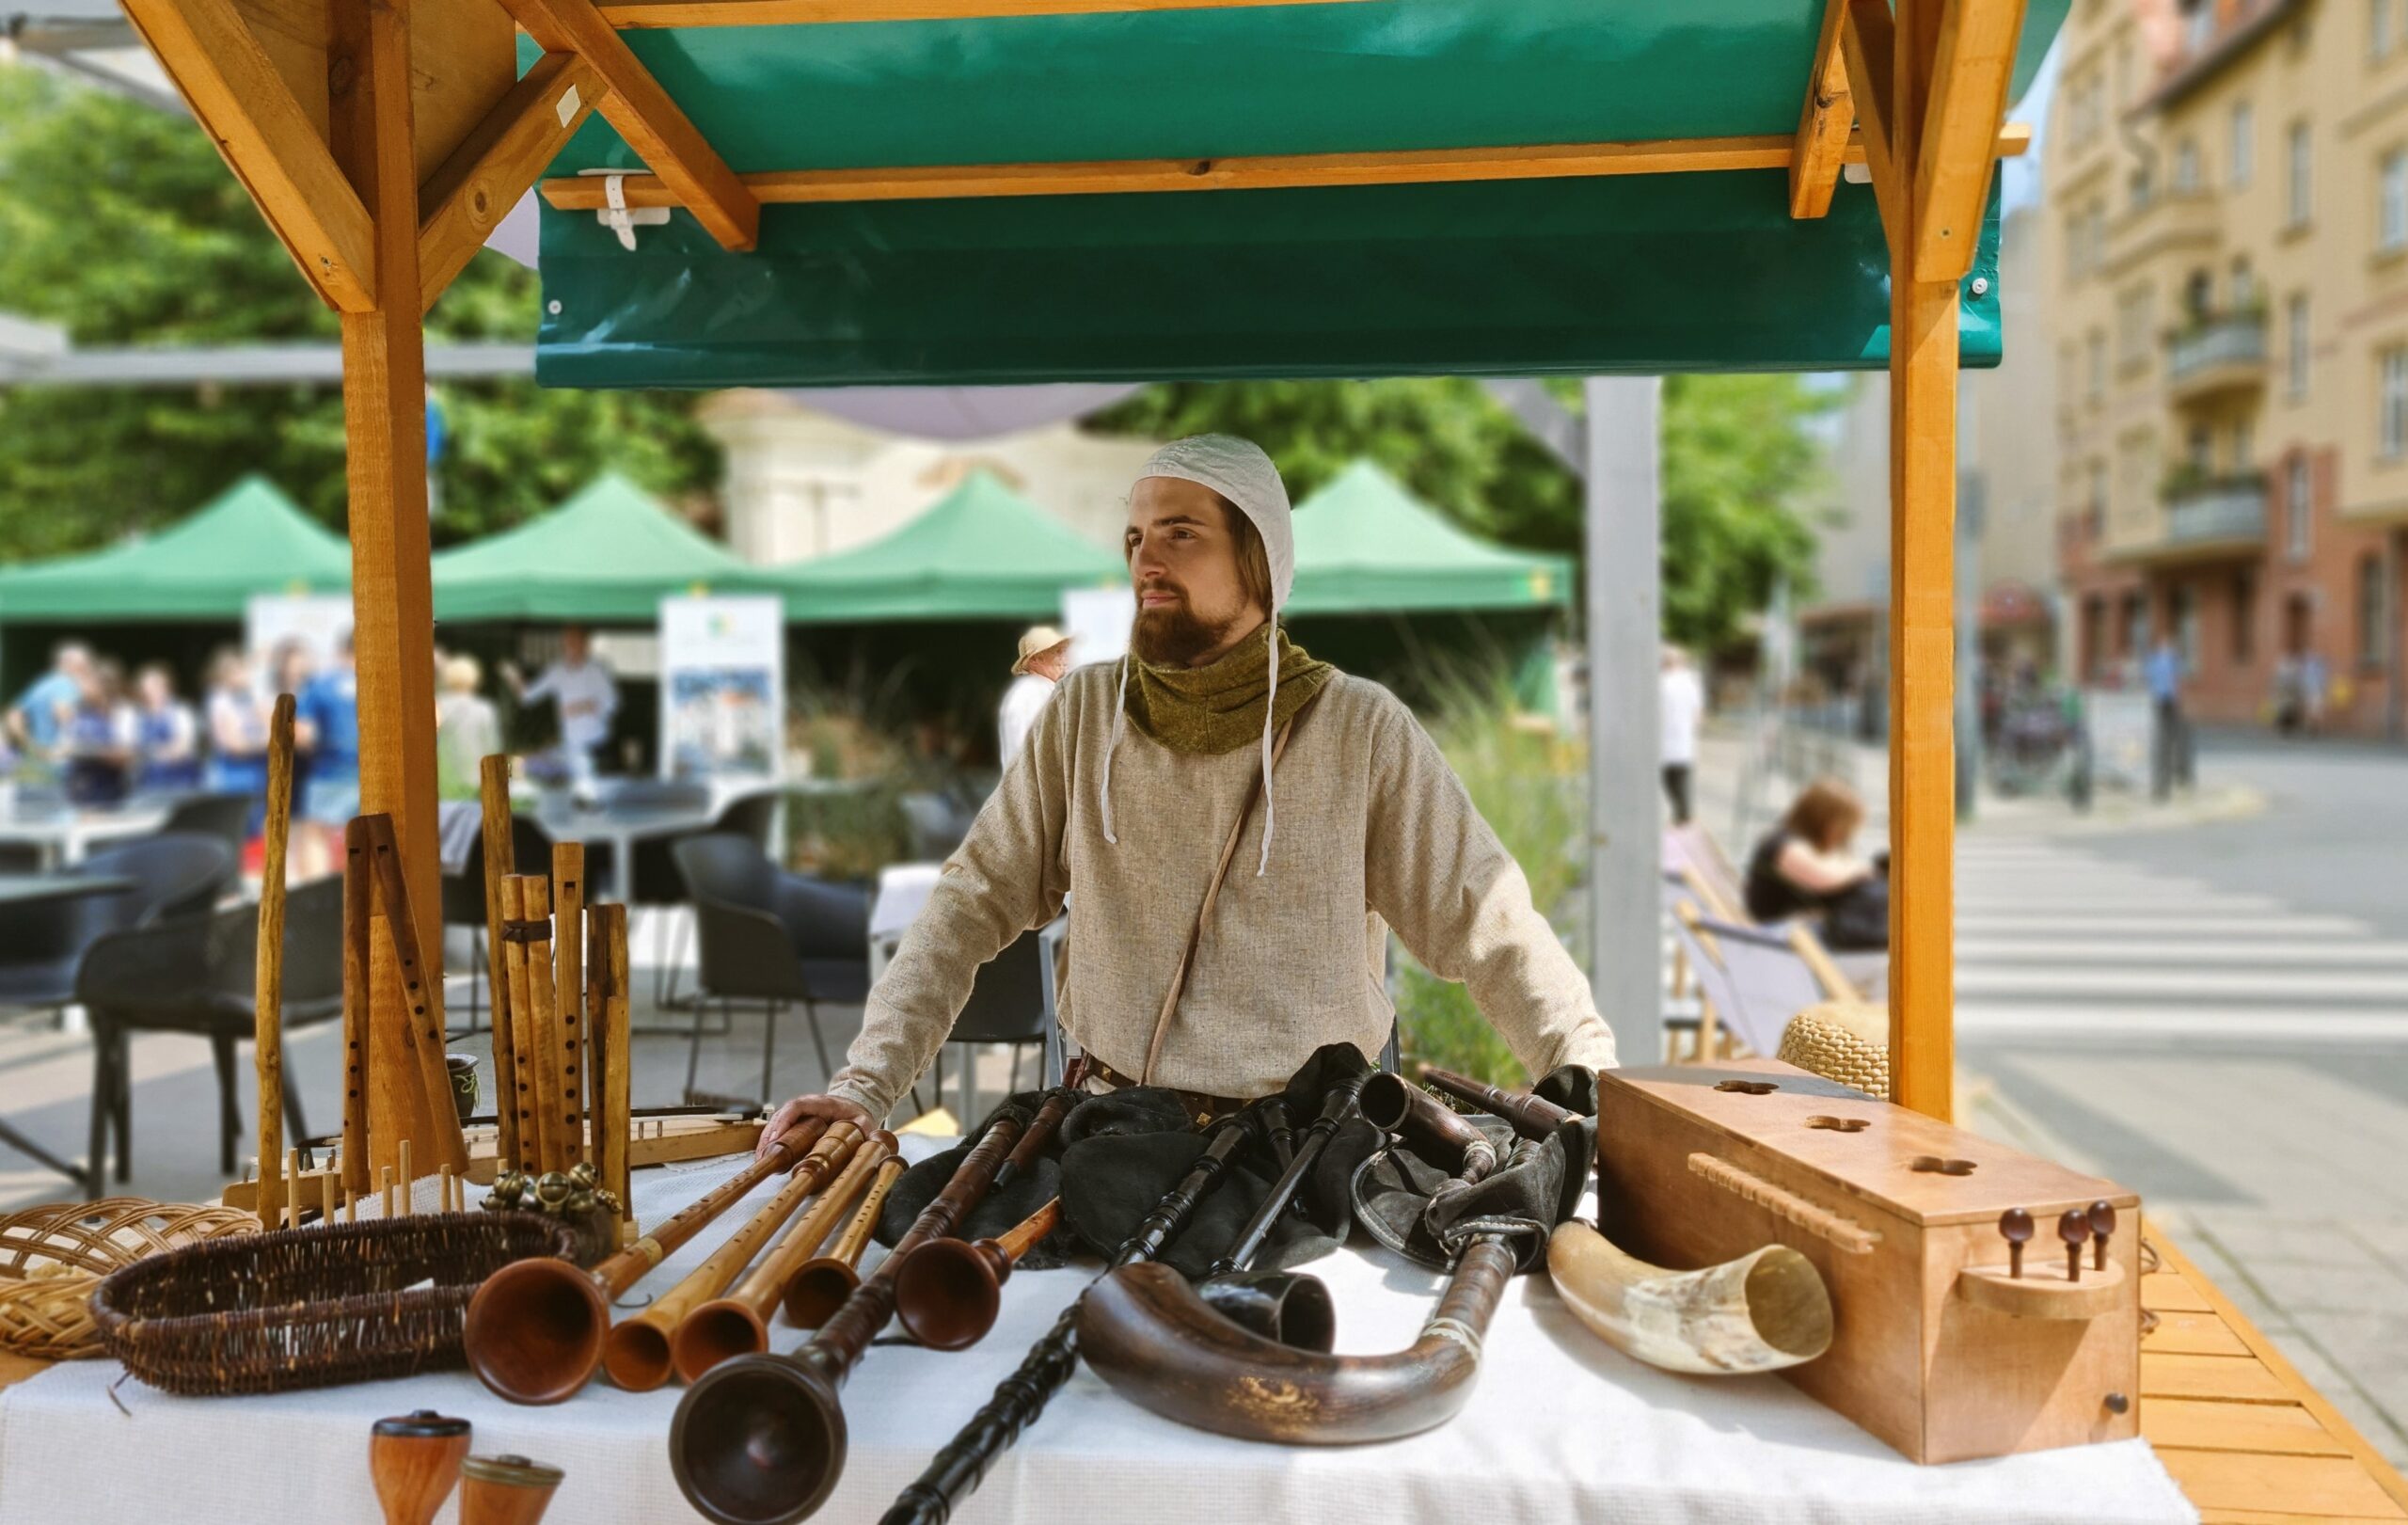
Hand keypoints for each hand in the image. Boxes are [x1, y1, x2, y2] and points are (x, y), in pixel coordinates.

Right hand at [757, 1093, 875, 1159]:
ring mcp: (799, 1113)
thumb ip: (863, 1131)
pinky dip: (770, 1141)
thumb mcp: (863, 1122)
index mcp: (821, 1103)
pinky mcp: (796, 1122)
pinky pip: (779, 1128)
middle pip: (781, 1115)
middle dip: (770, 1135)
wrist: (855, 1106)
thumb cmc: (857, 1114)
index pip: (797, 1106)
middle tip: (764, 1155)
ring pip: (777, 1122)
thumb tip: (863, 1143)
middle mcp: (806, 1105)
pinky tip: (765, 1155)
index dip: (784, 1121)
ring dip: (766, 1139)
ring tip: (761, 1158)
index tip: (776, 1138)